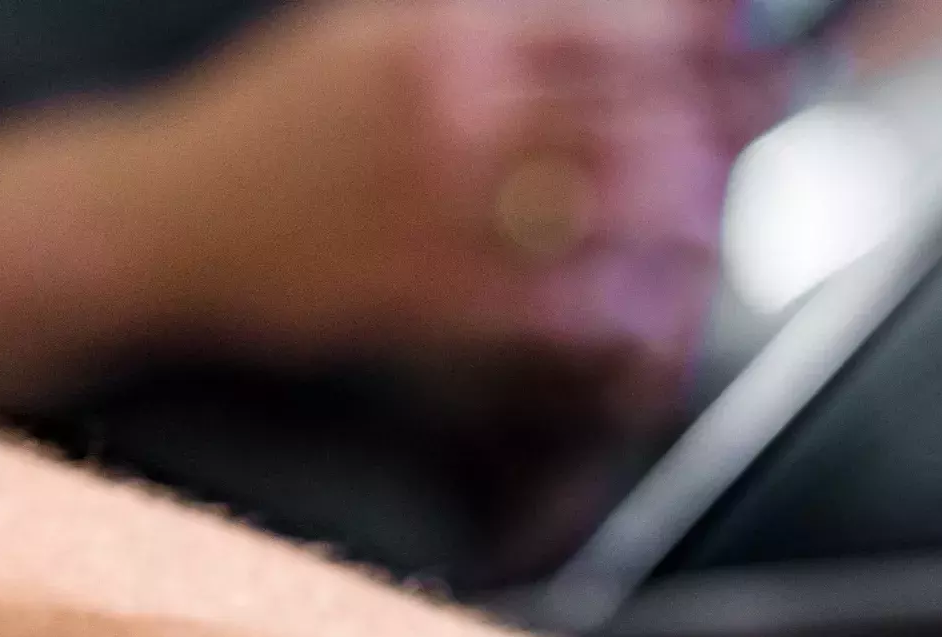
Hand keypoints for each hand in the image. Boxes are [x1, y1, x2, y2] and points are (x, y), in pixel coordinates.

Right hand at [120, 0, 788, 411]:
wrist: (170, 214)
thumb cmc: (277, 121)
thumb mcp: (369, 30)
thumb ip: (483, 17)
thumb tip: (593, 13)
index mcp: (441, 35)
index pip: (611, 29)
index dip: (705, 43)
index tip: (762, 48)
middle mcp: (452, 113)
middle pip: (632, 114)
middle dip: (719, 121)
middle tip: (772, 125)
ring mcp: (445, 207)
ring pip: (612, 209)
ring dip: (687, 213)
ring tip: (719, 212)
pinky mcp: (433, 292)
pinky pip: (564, 299)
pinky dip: (625, 301)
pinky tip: (657, 300)